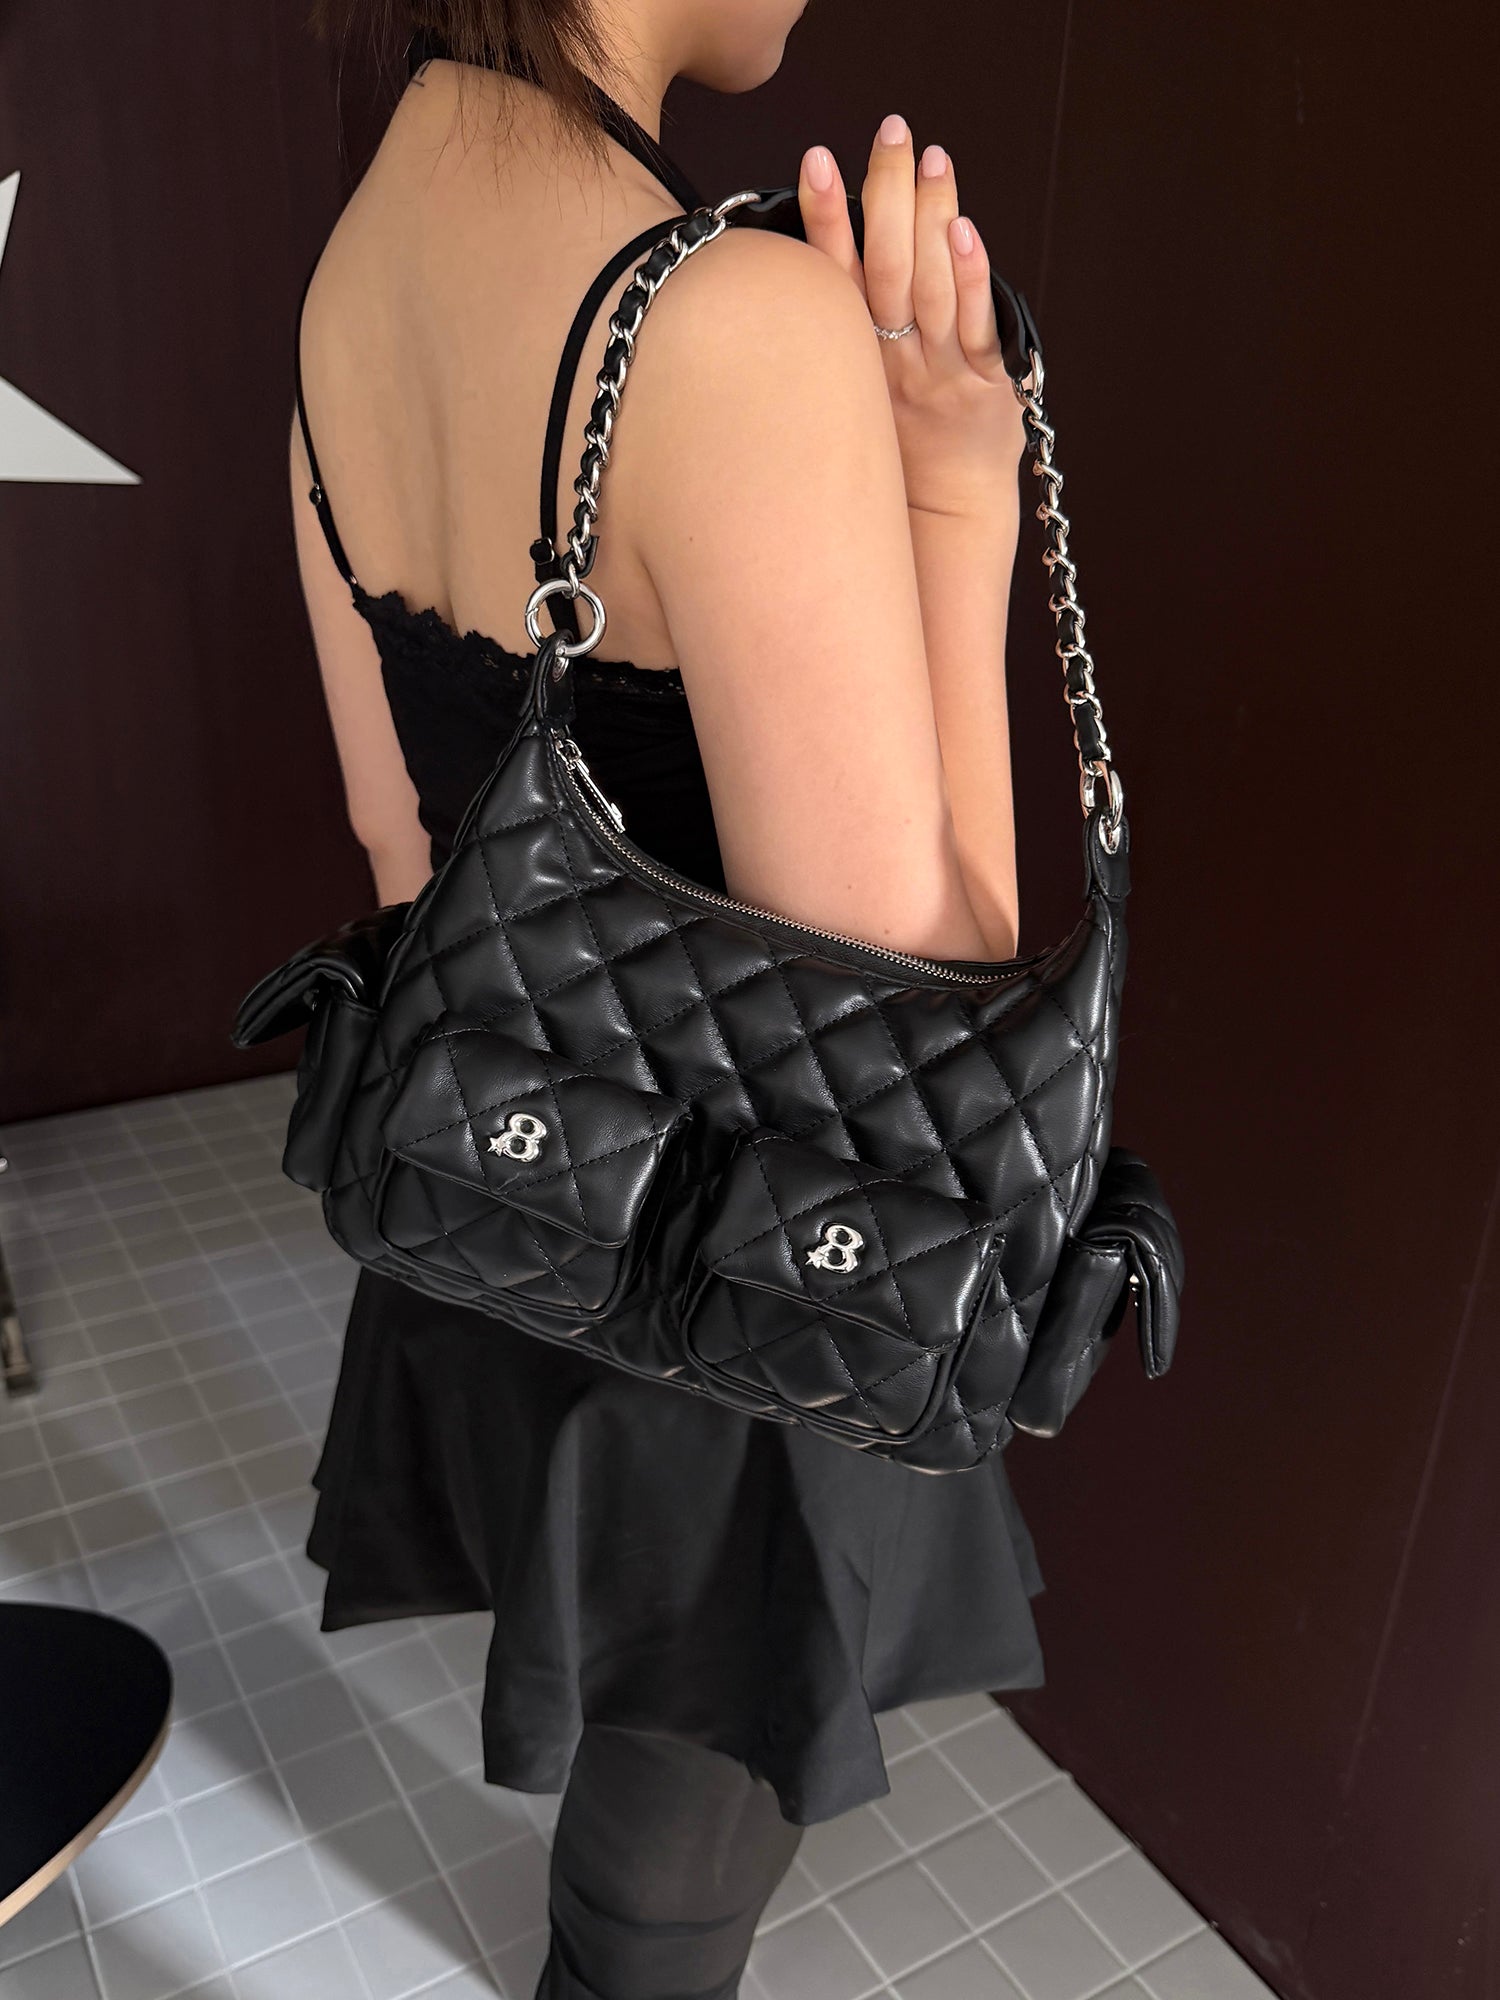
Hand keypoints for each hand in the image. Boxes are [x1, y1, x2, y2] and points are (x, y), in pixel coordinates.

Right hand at [798, 117, 1024, 521]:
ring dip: (930, 216)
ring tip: (932, 158)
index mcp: (857, 357)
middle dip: (887, 193)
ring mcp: (941, 371)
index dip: (823, 218)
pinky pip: (977, 325)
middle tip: (892, 133)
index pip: (834, 276)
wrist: (945, 515)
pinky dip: (969, 276)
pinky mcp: (986, 383)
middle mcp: (894, 360)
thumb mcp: (856, 391)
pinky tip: (963, 230)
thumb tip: (821, 253)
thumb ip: (845, 328)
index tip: (815, 159)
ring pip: (930, 286)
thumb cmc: (899, 446)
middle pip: (885, 267)